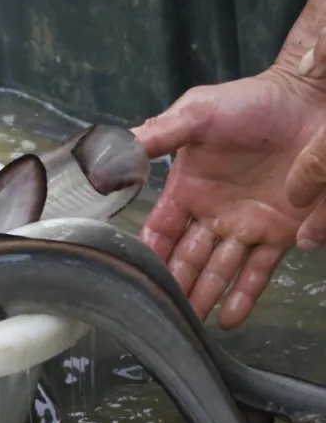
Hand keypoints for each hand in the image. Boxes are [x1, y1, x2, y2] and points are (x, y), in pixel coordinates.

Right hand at [131, 66, 325, 327]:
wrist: (308, 99)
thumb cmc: (251, 102)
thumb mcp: (197, 113)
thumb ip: (158, 135)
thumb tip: (116, 152)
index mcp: (188, 187)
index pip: (161, 229)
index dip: (149, 252)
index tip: (134, 276)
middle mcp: (214, 212)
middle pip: (187, 257)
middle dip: (173, 284)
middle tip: (158, 313)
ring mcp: (247, 224)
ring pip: (219, 270)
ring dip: (203, 296)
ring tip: (188, 323)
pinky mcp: (281, 232)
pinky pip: (259, 271)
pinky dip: (245, 296)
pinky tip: (229, 319)